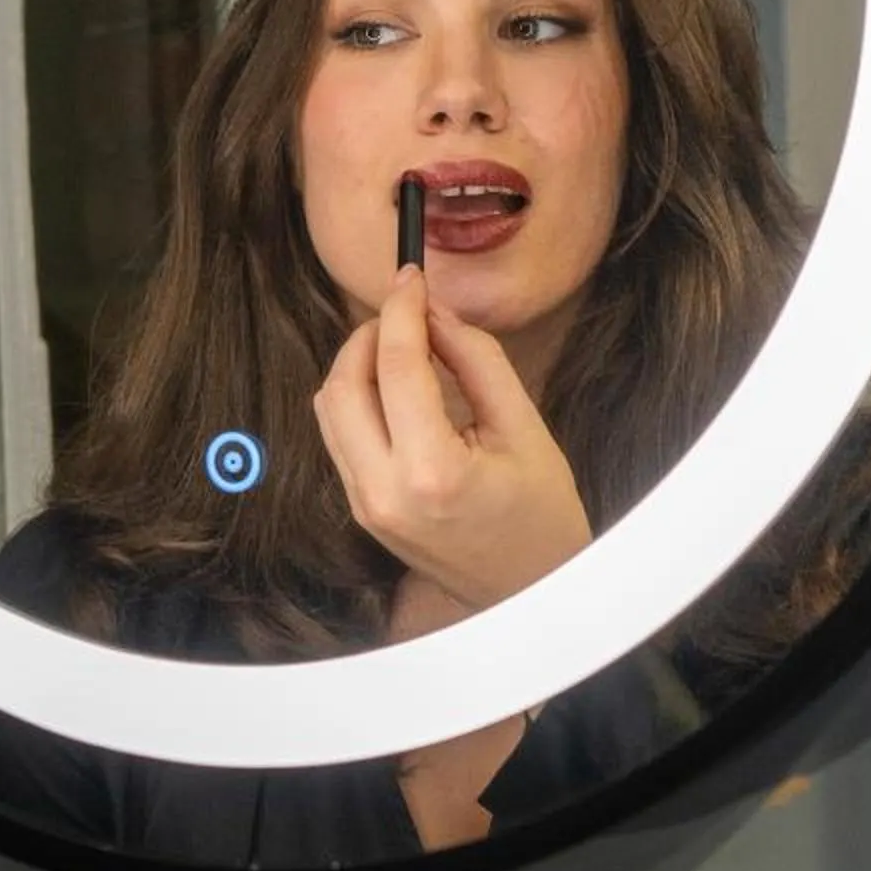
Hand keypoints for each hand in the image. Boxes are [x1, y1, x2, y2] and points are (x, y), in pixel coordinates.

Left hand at [314, 267, 591, 618]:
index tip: (411, 276)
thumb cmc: (541, 516)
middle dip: (367, 334)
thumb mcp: (525, 428)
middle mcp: (383, 491)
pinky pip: (339, 436)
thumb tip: (436, 312)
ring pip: (329, 409)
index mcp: (432, 471)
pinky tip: (397, 387)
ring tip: (404, 346)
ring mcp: (364, 505)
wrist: (529, 594)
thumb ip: (476, 360)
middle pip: (342, 384)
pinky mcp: (360, 510)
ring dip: (357, 365)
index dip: (401, 310)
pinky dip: (358, 398)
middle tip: (407, 313)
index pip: (394, 366)